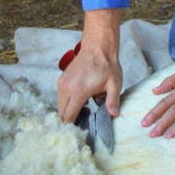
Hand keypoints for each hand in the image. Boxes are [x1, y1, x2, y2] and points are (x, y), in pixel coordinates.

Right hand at [57, 9, 121, 123]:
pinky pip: (60, 96)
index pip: (68, 116)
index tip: (82, 127)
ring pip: (59, 105)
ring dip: (68, 110)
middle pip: (61, 113)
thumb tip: (113, 114)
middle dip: (70, 119)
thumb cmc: (106, 65)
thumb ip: (113, 100)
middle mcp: (66, 87)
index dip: (73, 126)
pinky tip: (79, 98)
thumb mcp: (114, 84)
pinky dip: (66, 101)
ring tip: (83, 108)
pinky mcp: (62, 78)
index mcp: (78, 91)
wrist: (98, 47)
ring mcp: (62, 82)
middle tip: (84, 119)